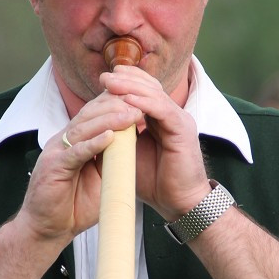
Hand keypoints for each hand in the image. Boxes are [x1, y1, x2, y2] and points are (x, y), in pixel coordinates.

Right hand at [15, 93, 142, 242]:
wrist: (48, 228)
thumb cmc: (73, 204)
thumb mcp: (99, 177)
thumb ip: (111, 159)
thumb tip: (135, 145)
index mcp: (74, 140)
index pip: (95, 113)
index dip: (116, 103)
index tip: (141, 99)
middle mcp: (64, 141)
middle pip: (90, 114)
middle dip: (116, 106)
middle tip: (141, 102)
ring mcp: (56, 152)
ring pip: (84, 128)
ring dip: (109, 120)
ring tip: (131, 115)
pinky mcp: (53, 167)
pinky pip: (75, 152)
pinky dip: (93, 144)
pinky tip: (109, 137)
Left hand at [101, 65, 211, 220]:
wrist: (177, 203)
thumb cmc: (154, 182)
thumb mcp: (129, 154)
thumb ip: (117, 136)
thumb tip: (94, 126)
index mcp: (160, 118)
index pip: (144, 91)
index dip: (126, 81)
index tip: (104, 79)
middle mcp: (171, 115)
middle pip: (149, 87)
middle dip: (126, 79)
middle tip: (104, 75)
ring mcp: (179, 120)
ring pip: (154, 94)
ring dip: (131, 86)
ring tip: (110, 82)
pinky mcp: (183, 130)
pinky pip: (162, 110)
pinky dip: (144, 103)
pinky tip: (128, 98)